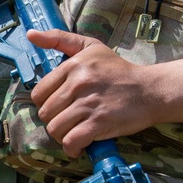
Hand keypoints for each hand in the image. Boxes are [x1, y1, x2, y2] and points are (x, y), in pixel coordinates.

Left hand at [26, 29, 182, 157]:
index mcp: (74, 65)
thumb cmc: (119, 70)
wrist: (152, 90)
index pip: (39, 93)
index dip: (47, 103)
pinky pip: (71, 141)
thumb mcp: (91, 47)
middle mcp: (79, 83)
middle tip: (70, 120)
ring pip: (55, 129)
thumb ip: (59, 39)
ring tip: (74, 132)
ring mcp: (89, 104)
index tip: (61, 105)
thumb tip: (30, 34)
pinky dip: (72, 148)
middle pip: (46, 113)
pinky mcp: (99, 123)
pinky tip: (78, 146)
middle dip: (55, 120)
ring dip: (62, 135)